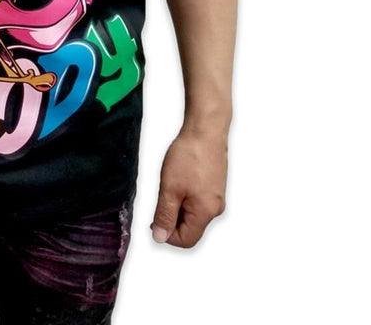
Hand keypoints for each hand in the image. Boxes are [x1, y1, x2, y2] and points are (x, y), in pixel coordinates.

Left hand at [150, 128, 227, 247]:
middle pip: (190, 228)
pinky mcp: (214, 186)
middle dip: (171, 218)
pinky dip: (184, 196)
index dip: (167, 234)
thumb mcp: (170, 188)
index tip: (154, 219)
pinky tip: (177, 179)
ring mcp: (216, 197)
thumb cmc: (189, 157)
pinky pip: (197, 201)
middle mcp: (215, 209)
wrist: (205, 130)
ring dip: (177, 206)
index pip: (186, 240)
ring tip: (169, 185)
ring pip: (192, 214)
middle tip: (160, 197)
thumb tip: (160, 238)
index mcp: (205, 213)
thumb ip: (164, 215)